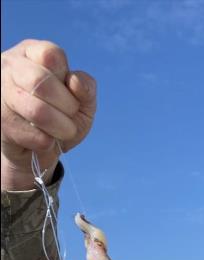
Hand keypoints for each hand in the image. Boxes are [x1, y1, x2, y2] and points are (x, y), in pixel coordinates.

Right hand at [1, 39, 95, 190]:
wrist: (35, 151)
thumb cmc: (59, 119)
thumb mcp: (81, 103)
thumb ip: (86, 89)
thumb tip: (74, 81)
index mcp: (32, 54)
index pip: (51, 55)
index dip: (69, 81)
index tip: (71, 95)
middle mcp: (11, 67)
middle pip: (40, 81)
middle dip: (67, 106)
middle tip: (70, 116)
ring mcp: (1, 93)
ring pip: (36, 110)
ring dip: (60, 127)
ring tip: (60, 132)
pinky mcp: (1, 122)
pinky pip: (33, 136)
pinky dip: (48, 143)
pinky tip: (44, 141)